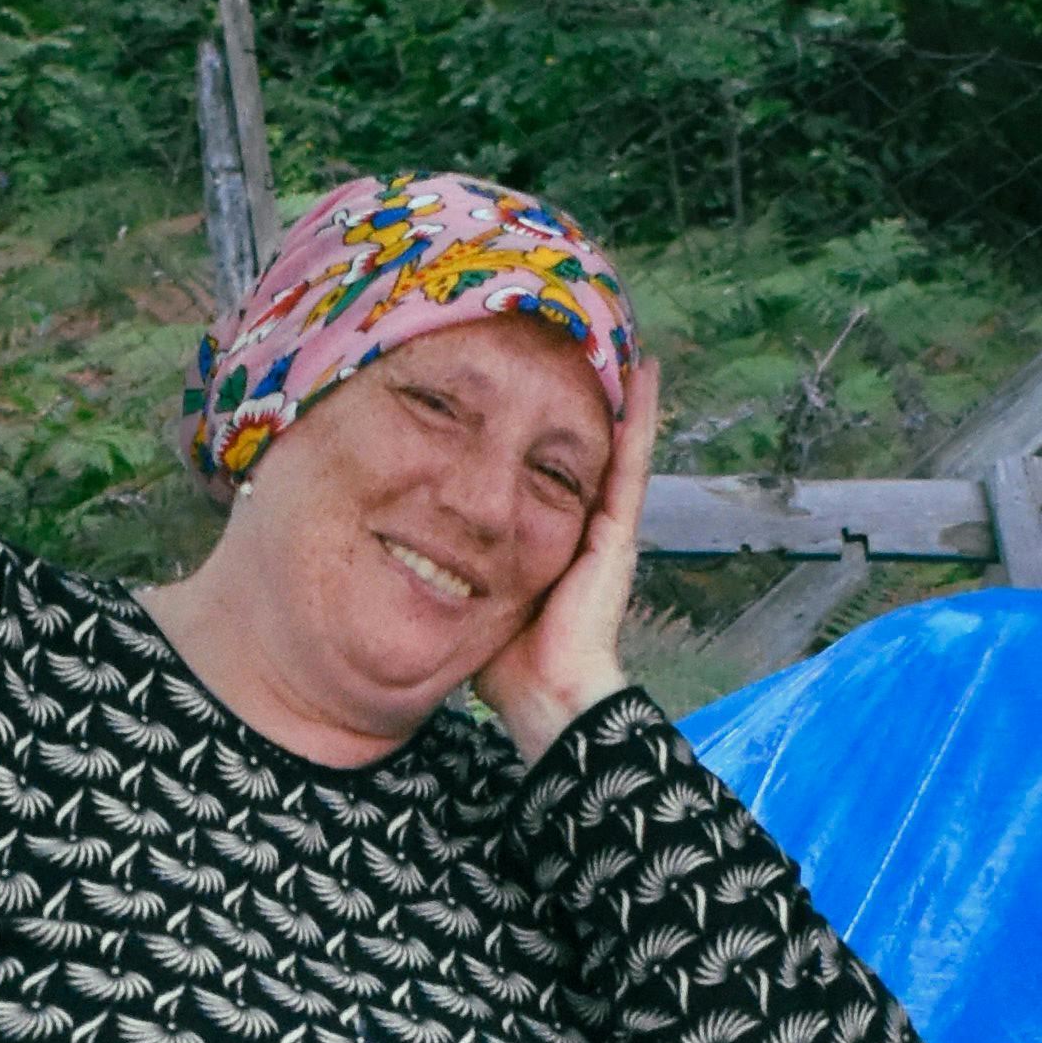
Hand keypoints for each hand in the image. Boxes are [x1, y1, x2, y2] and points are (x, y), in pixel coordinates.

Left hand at [478, 348, 659, 761]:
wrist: (547, 697)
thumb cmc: (507, 662)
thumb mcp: (471, 592)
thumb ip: (452, 562)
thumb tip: (402, 538)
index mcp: (553, 542)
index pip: (551, 473)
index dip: (549, 431)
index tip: (539, 384)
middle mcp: (586, 530)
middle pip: (589, 452)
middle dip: (589, 404)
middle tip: (589, 347)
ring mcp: (608, 529)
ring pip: (618, 447)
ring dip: (623, 398)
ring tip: (625, 344)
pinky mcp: (617, 533)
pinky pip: (630, 463)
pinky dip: (638, 420)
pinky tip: (640, 378)